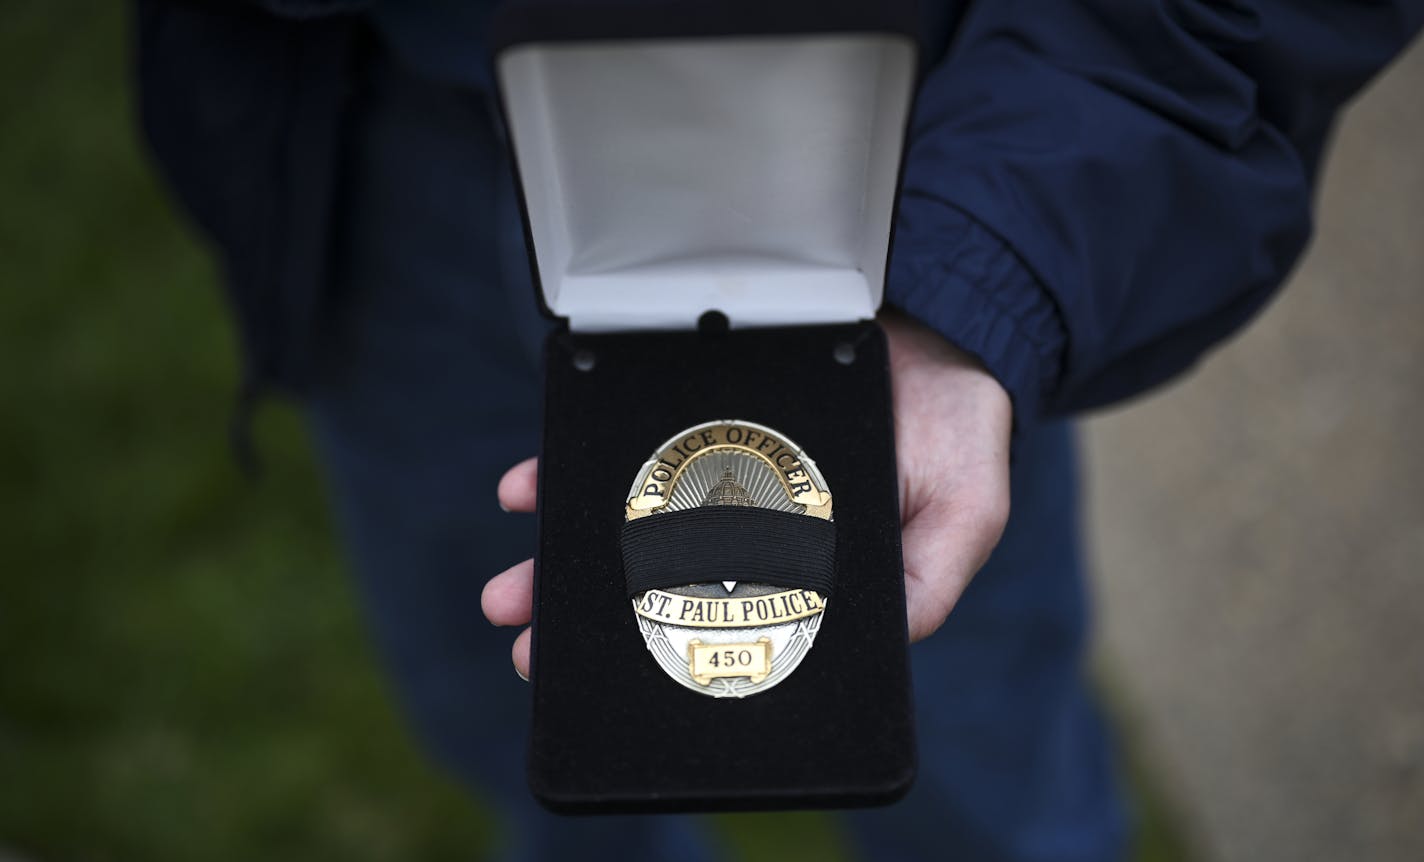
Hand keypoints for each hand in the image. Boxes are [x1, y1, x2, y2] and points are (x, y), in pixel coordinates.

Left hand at [483, 312, 1011, 678]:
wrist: (933, 318)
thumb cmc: (954, 425)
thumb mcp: (965, 510)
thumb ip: (928, 581)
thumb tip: (887, 648)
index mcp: (804, 566)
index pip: (724, 625)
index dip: (660, 657)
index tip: (600, 684)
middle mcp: (747, 525)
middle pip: (654, 582)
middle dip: (585, 619)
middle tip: (528, 649)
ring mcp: (711, 470)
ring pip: (624, 524)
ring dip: (561, 556)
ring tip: (511, 592)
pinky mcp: (690, 415)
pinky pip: (621, 446)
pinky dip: (567, 469)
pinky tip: (527, 486)